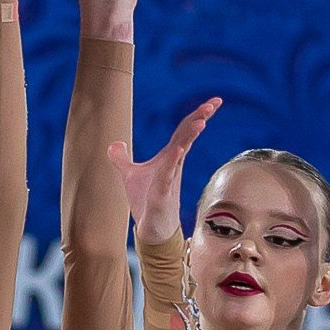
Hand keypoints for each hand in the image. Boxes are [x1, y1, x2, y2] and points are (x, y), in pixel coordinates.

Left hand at [109, 99, 221, 248]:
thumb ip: (121, 158)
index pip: (185, 130)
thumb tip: (114, 143)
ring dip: (190, 136)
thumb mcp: (130, 174)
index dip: (197, 114)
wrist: (152, 228)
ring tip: (200, 121)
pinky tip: (179, 150)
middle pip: (188, 136)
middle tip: (215, 103)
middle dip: (200, 118)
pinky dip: (173, 161)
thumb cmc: (146, 201)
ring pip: (182, 152)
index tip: (214, 102)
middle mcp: (173, 164)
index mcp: (169, 156)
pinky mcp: (162, 194)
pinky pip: (168, 175)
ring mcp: (170, 178)